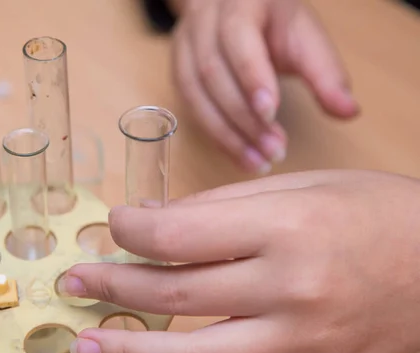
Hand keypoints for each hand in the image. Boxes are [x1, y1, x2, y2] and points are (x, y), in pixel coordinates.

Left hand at [58, 170, 419, 352]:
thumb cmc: (373, 210)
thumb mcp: (299, 185)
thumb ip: (221, 203)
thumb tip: (152, 219)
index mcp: (282, 227)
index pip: (176, 234)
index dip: (129, 230)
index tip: (112, 225)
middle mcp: (289, 286)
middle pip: (176, 293)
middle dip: (113, 285)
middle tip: (76, 280)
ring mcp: (303, 339)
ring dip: (134, 350)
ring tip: (90, 342)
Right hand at [170, 0, 358, 173]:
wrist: (236, 10)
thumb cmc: (275, 24)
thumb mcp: (306, 38)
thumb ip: (325, 73)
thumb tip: (349, 112)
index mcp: (239, 2)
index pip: (237, 37)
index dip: (251, 76)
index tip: (271, 114)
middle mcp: (203, 20)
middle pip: (213, 71)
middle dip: (244, 117)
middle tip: (275, 150)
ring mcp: (184, 45)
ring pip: (195, 93)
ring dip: (227, 134)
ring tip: (259, 162)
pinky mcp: (178, 70)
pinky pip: (190, 107)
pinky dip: (215, 135)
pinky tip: (239, 155)